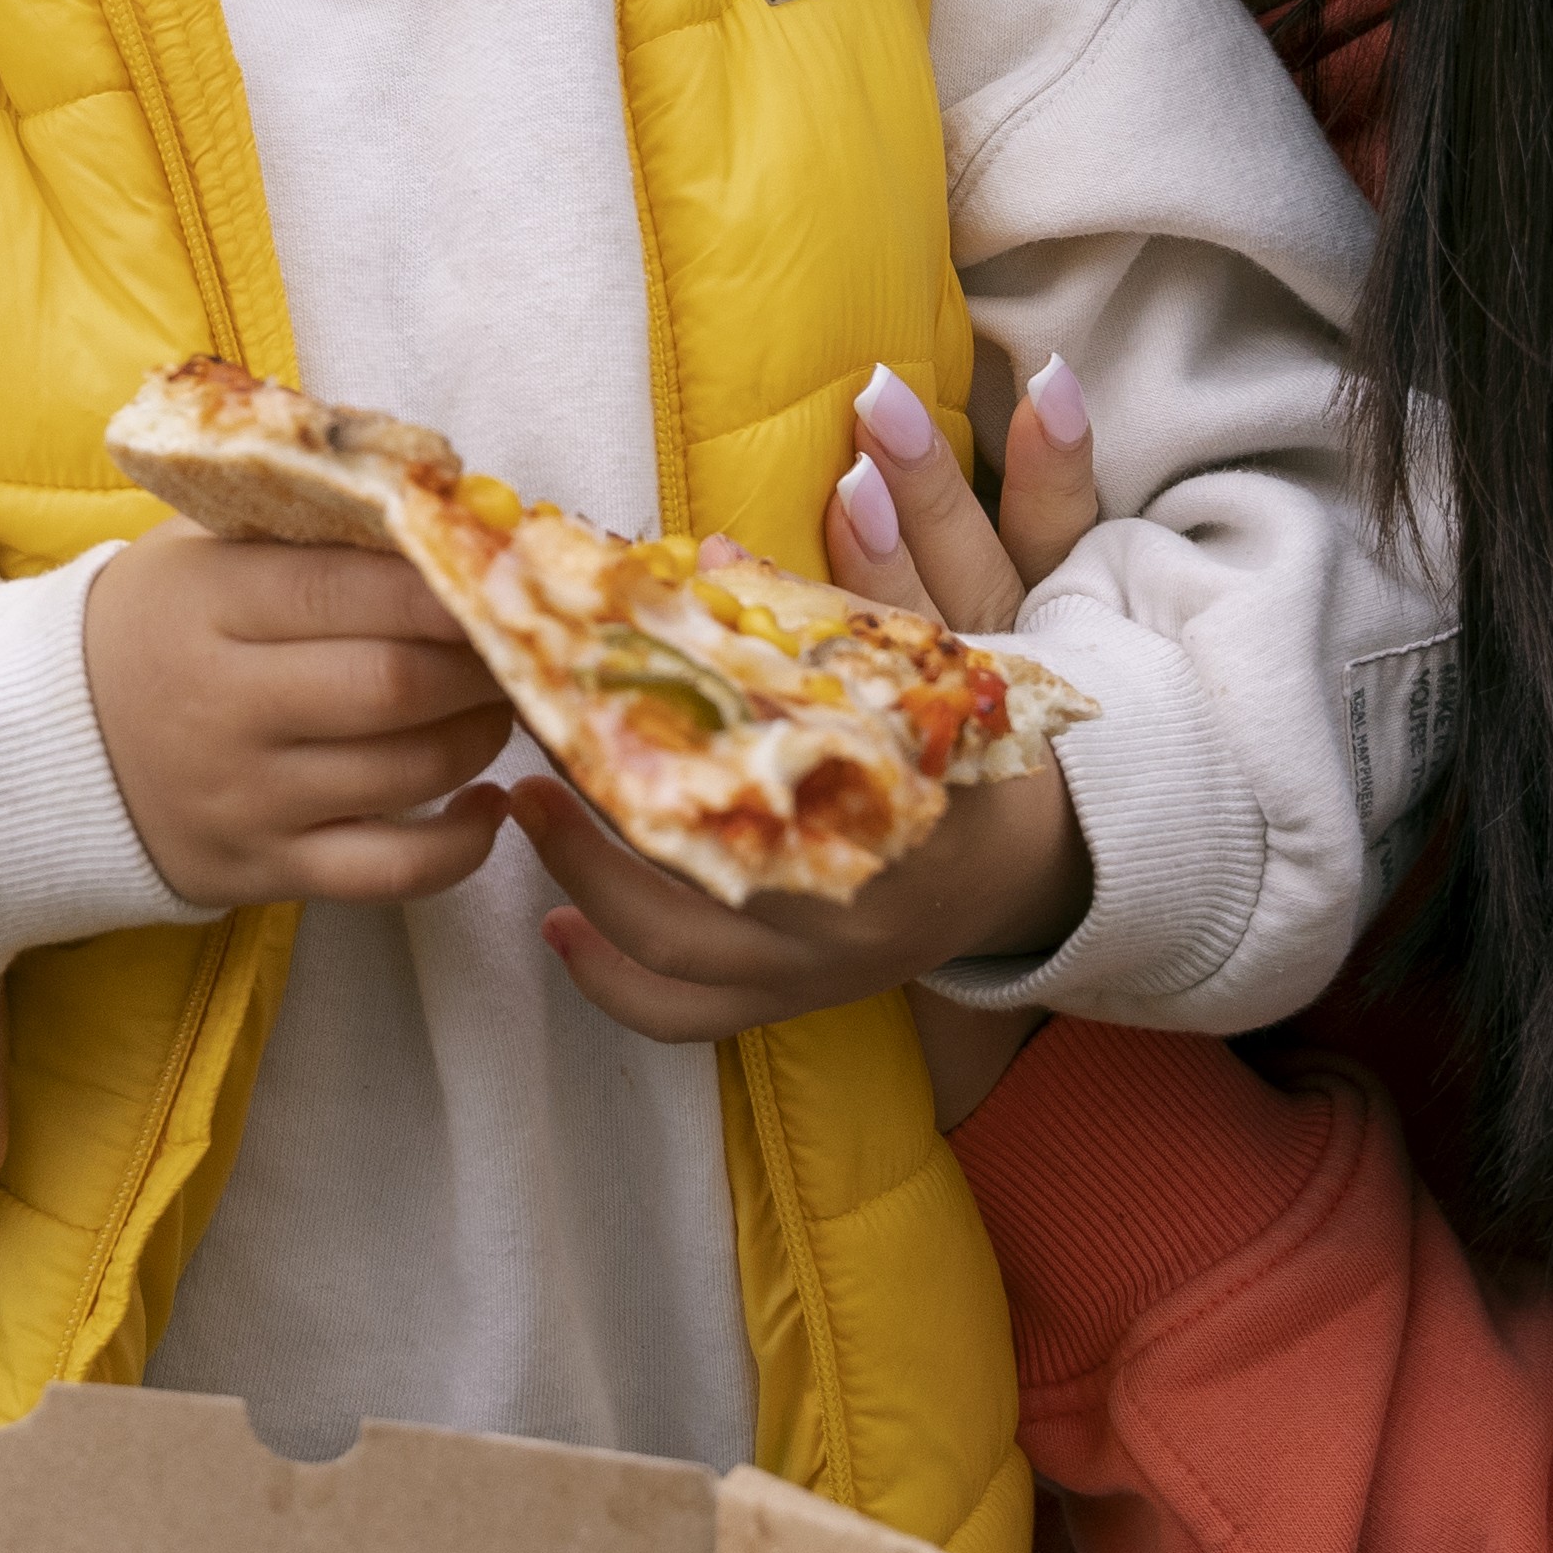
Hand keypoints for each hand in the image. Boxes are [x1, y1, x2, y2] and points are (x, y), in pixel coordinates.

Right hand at [82, 529, 516, 910]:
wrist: (51, 746)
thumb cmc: (160, 625)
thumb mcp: (204, 551)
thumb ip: (312, 531)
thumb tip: (454, 515)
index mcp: (210, 604)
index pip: (350, 590)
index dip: (443, 587)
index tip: (497, 580)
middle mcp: (226, 705)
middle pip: (393, 686)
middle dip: (479, 664)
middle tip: (512, 646)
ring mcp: (247, 798)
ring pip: (407, 774)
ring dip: (480, 736)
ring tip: (496, 705)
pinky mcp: (264, 870)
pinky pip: (392, 872)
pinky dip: (461, 844)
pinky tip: (484, 803)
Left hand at [521, 350, 1099, 1049]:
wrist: (1031, 860)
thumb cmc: (967, 741)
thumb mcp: (934, 649)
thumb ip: (849, 594)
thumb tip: (727, 540)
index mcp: (897, 807)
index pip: (764, 767)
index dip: (666, 726)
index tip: (587, 668)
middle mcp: (857, 902)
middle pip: (696, 866)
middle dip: (598, 801)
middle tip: (526, 726)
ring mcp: (823, 967)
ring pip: (675, 950)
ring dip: (584, 879)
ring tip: (522, 805)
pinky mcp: (799, 1000)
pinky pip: (686, 1013)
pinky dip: (612, 980)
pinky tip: (553, 925)